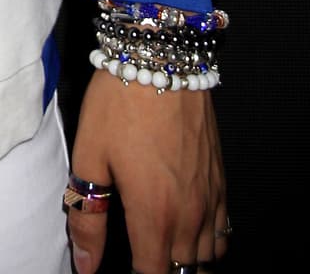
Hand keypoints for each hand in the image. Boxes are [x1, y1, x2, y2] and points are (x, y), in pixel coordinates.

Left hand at [67, 69, 228, 273]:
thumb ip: (87, 218)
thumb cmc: (120, 104)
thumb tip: (86, 266)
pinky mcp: (220, 181)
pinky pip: (224, 233)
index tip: (122, 269)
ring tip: (162, 253)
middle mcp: (189, 215)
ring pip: (208, 259)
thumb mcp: (90, 156)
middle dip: (162, 272)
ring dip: (187, 264)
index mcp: (154, 216)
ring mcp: (210, 199)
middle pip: (184, 272)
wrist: (163, 58)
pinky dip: (209, 246)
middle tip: (140, 256)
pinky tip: (190, 236)